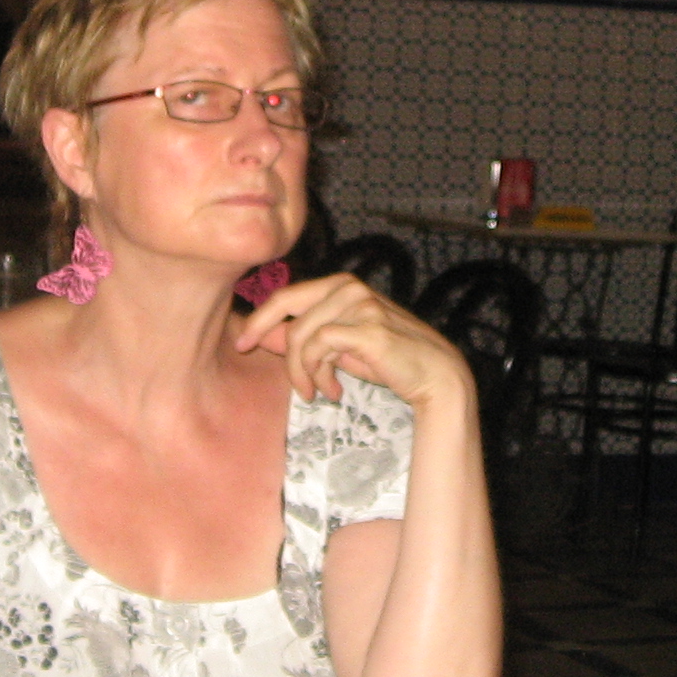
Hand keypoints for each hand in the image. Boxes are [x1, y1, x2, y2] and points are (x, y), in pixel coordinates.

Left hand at [234, 273, 476, 412]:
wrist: (434, 375)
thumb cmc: (388, 360)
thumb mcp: (340, 348)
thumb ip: (306, 338)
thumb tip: (265, 335)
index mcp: (342, 284)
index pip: (286, 294)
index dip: (259, 319)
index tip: (242, 343)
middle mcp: (349, 287)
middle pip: (288, 311)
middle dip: (273, 344)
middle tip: (283, 378)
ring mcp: (360, 303)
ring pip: (302, 334)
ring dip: (303, 371)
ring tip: (318, 391)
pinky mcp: (367, 327)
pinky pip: (320, 347)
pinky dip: (318, 374)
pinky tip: (333, 390)